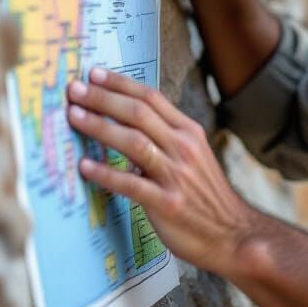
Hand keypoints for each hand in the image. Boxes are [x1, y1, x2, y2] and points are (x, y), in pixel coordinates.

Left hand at [66, 67, 248, 274]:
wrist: (232, 232)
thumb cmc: (206, 196)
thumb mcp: (194, 156)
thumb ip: (166, 138)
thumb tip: (129, 124)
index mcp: (189, 132)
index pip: (152, 98)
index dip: (121, 84)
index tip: (95, 74)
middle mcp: (184, 148)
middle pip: (138, 113)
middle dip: (103, 98)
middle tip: (75, 90)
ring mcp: (176, 175)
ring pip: (133, 142)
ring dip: (100, 127)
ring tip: (74, 117)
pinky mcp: (167, 203)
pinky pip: (131, 184)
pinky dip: (106, 174)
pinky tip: (85, 167)